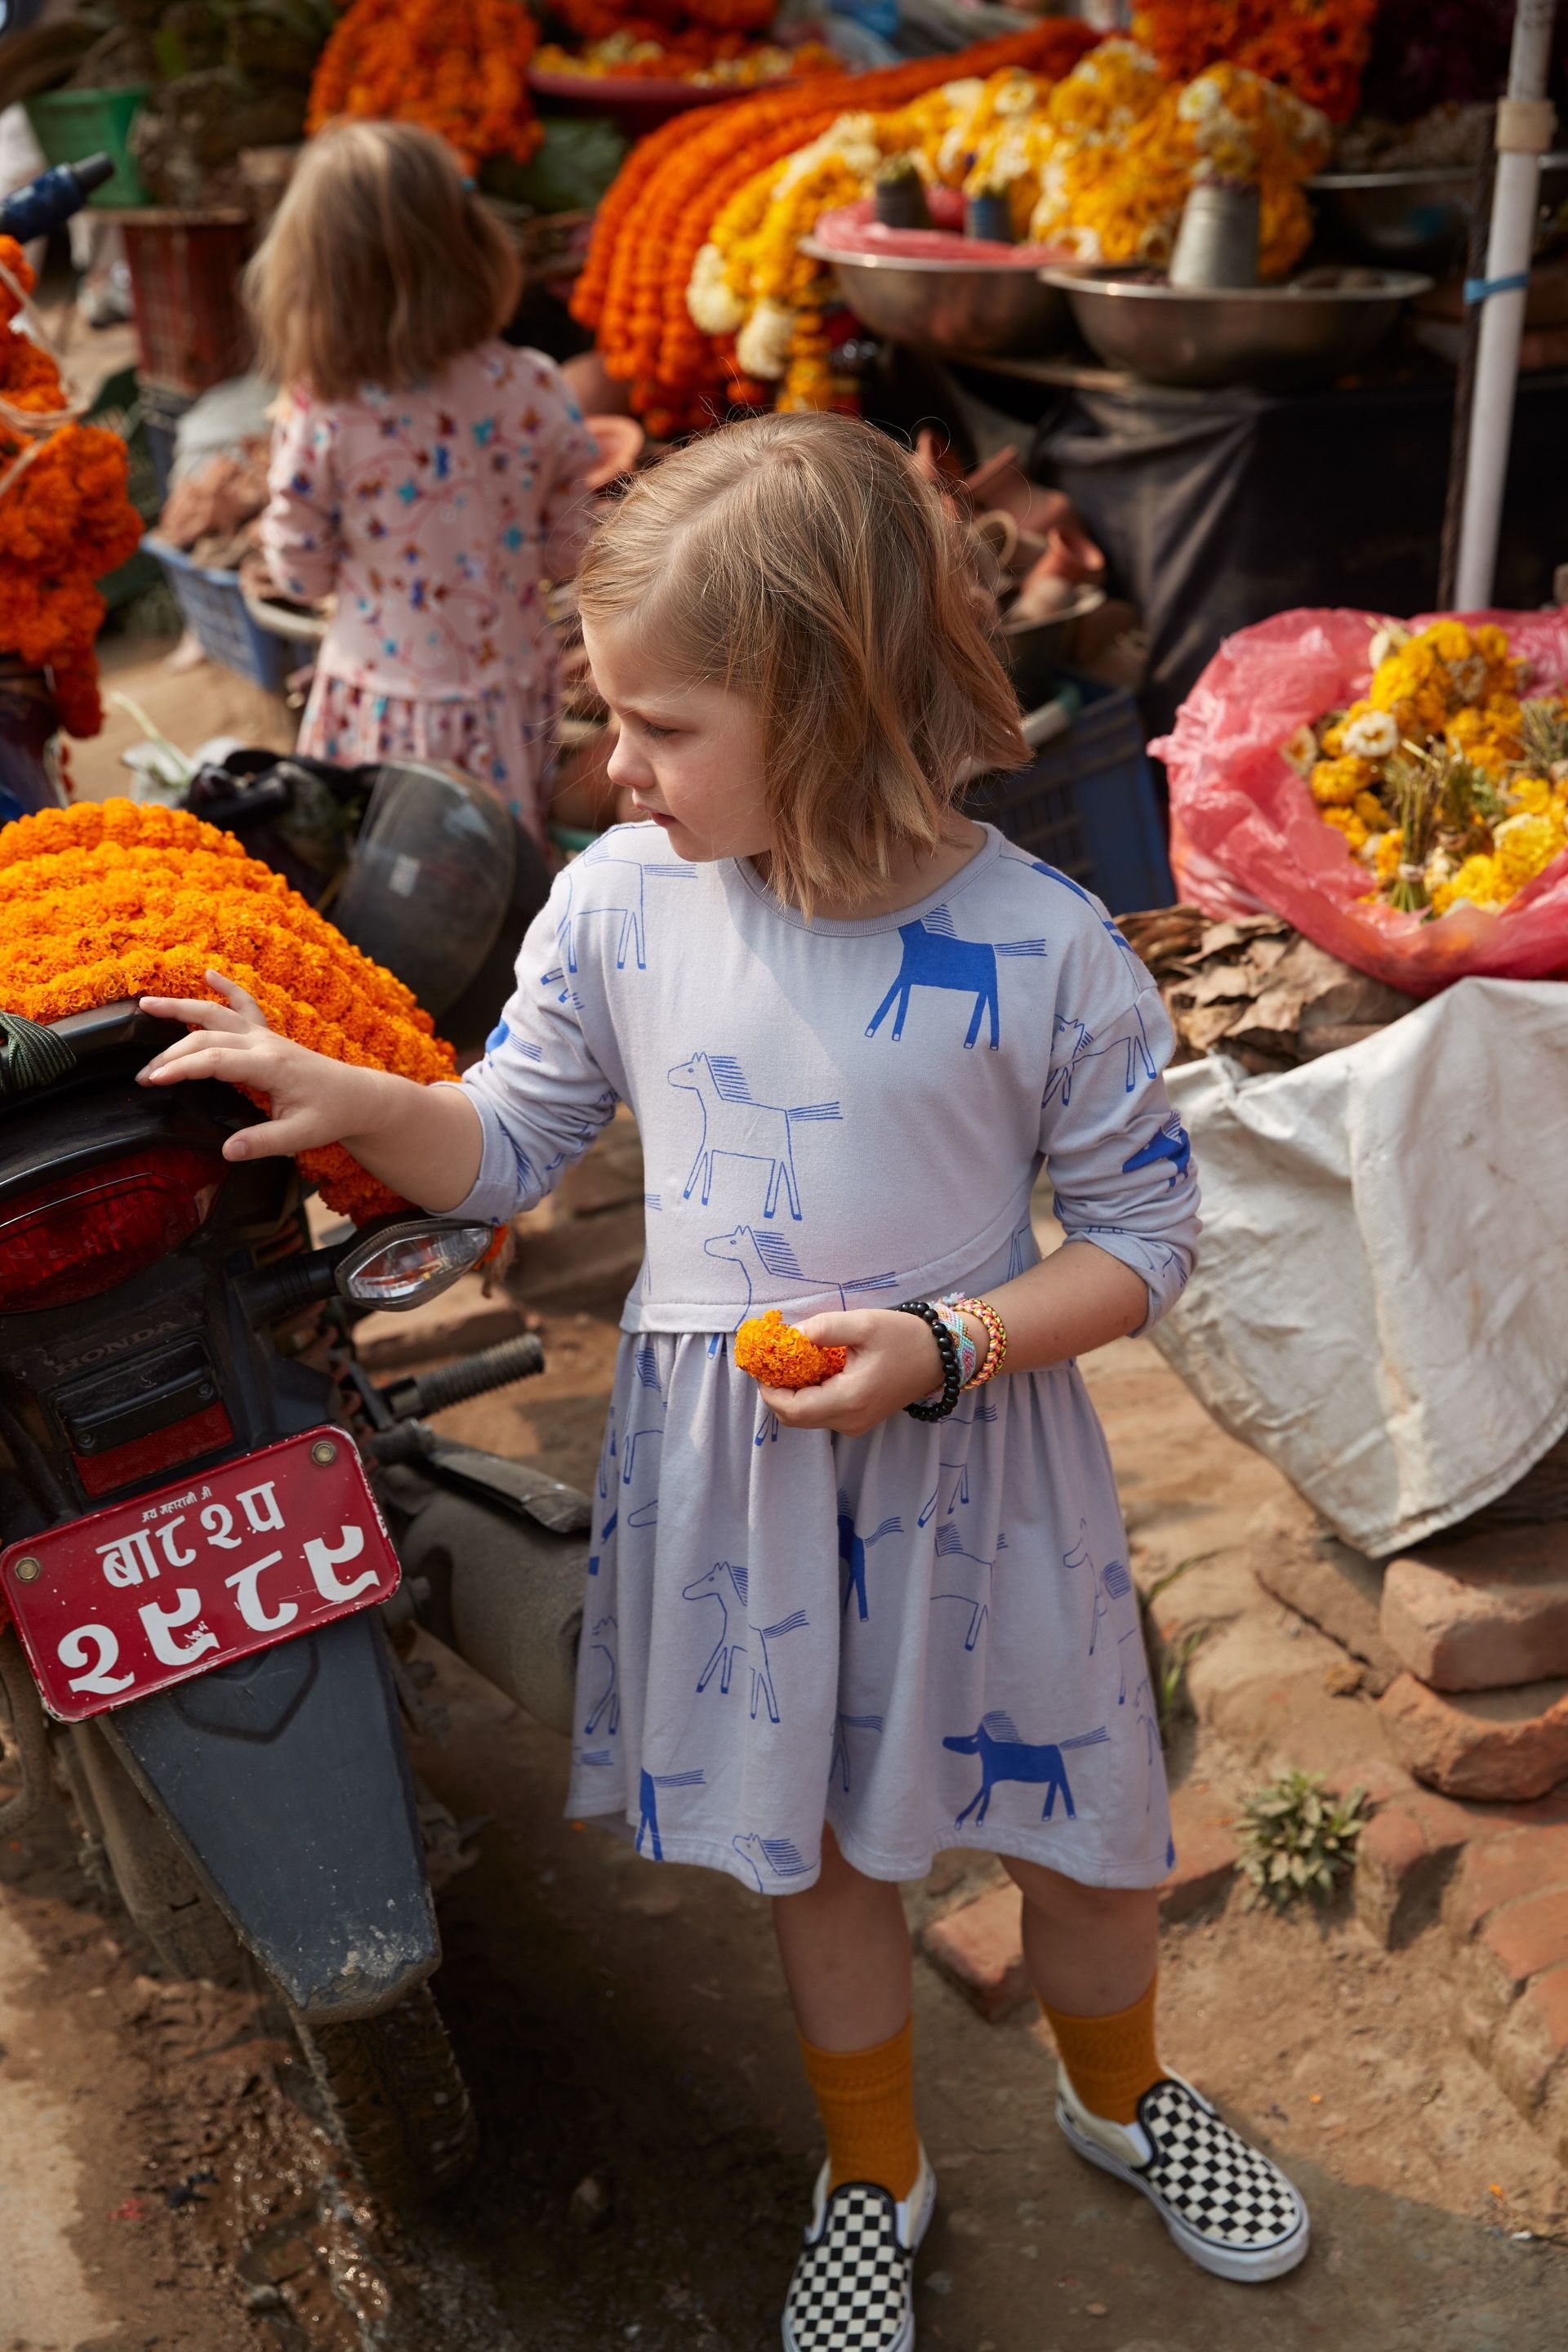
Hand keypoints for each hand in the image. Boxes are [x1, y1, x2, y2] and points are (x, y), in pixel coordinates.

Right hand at [138, 971, 380, 1162]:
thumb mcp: (300, 1136)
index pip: (215, 1059)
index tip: (153, 1080)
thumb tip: (227, 1150)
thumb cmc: (330, 1115)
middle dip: (170, 1054)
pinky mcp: (268, 1035)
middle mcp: (265, 1043)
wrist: (357, 1097)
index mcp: (270, 1065)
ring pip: (218, 1013)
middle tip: (141, 1076)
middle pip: (207, 1037)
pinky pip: (245, 1005)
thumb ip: (263, 1142)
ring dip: (181, 1007)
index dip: (181, 1067)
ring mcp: (266, 1035)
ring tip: (145, 1005)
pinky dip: (226, 987)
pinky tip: (209, 973)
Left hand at [759, 1309, 945, 1436]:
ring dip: (791, 1393)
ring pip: (807, 1417)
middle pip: (795, 1418)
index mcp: (850, 1400)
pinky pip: (822, 1413)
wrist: (941, 1356)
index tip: (759, 1365)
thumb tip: (791, 1336)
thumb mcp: (864, 1324)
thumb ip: (824, 1329)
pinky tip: (811, 1369)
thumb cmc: (906, 1338)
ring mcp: (856, 1424)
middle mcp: (850, 1420)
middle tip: (769, 1361)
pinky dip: (808, 1395)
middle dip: (776, 1391)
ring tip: (789, 1361)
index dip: (768, 1390)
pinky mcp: (859, 1419)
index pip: (792, 1409)